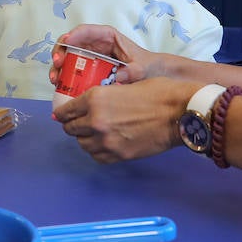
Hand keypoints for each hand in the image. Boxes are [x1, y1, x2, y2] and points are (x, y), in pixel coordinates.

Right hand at [50, 24, 156, 87]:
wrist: (151, 75)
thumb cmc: (146, 65)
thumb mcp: (141, 67)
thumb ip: (132, 71)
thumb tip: (117, 78)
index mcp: (107, 36)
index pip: (86, 30)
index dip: (74, 34)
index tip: (66, 42)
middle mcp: (95, 43)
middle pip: (71, 42)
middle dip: (60, 51)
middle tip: (57, 64)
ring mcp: (90, 55)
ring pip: (67, 56)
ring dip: (58, 66)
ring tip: (55, 79)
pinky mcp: (87, 68)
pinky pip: (72, 69)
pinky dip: (64, 76)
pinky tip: (60, 86)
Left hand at [53, 77, 194, 162]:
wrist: (179, 113)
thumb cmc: (157, 92)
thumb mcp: (124, 84)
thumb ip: (104, 96)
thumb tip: (91, 103)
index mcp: (95, 98)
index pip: (66, 111)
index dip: (62, 113)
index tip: (62, 115)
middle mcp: (95, 121)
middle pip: (70, 129)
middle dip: (72, 125)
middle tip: (78, 123)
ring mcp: (106, 141)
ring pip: (82, 144)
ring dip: (85, 138)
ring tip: (93, 133)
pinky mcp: (118, 155)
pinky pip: (97, 156)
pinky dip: (97, 150)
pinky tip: (104, 143)